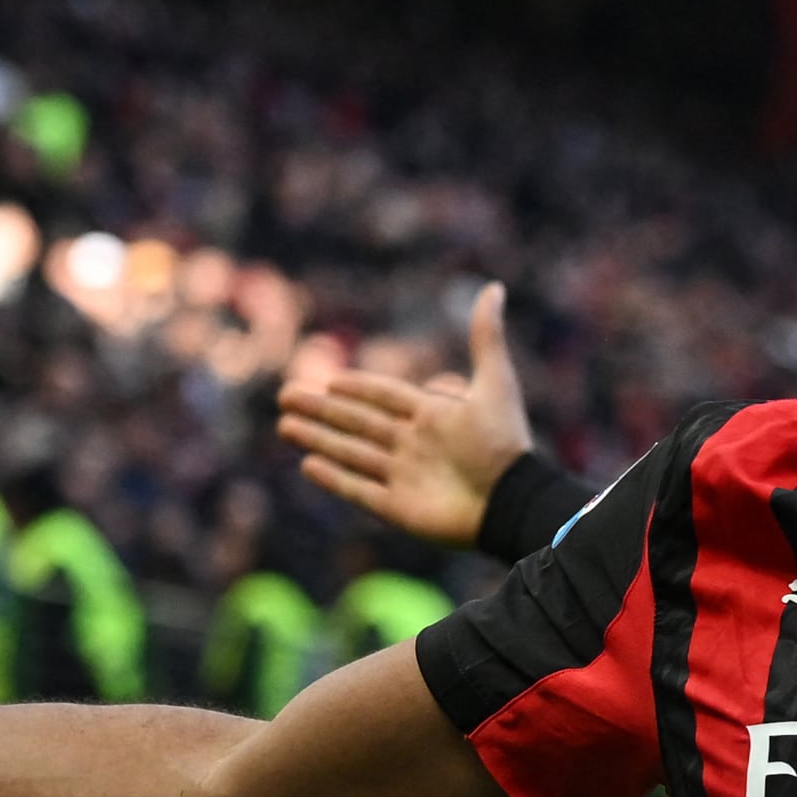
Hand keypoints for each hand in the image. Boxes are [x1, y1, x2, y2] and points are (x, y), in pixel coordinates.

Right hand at [276, 283, 530, 550]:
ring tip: (285, 426)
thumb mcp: (495, 383)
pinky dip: (335, 479)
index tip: (330, 381)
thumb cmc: (505, 444)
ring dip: (318, 439)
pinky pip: (360, 491)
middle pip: (359, 423)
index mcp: (433, 416)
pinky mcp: (399, 509)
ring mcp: (404, 477)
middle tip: (285, 397)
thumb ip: (486, 338)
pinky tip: (308, 465)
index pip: (386, 397)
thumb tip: (494, 287)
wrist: (511, 501)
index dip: (359, 388)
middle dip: (321, 410)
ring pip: (352, 454)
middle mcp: (414, 445)